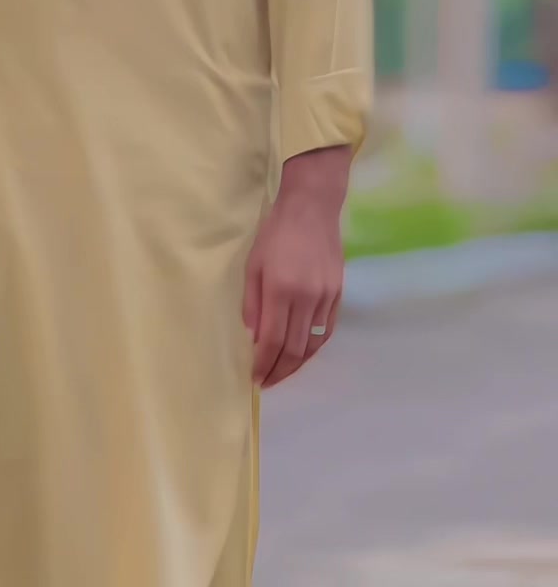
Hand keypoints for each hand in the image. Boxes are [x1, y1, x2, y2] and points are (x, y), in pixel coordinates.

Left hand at [243, 155, 346, 388]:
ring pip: (313, 345)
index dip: (263, 363)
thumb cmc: (276, 233)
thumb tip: (254, 336)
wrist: (312, 209)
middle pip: (294, 349)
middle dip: (279, 370)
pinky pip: (326, 331)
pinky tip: (304, 354)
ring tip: (283, 373)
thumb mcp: (254, 263)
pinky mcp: (338, 294)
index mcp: (280, 290)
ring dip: (297, 365)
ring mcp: (325, 298)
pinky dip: (315, 348)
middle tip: (267, 381)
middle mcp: (305, 299)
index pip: (272, 340)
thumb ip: (252, 301)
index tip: (256, 378)